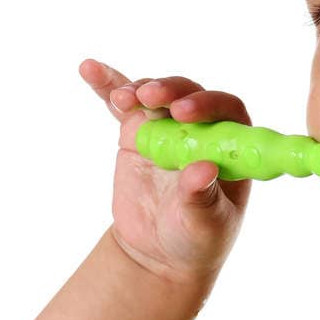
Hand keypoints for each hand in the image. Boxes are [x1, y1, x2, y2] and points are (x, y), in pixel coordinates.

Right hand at [79, 58, 254, 284]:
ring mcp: (167, 128)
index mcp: (230, 147)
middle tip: (152, 98)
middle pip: (189, 95)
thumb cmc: (196, 238)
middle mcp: (201, 130)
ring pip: (155, 97)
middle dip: (171, 91)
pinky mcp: (137, 134)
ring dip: (139, 89)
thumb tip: (204, 170)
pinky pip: (122, 107)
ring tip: (123, 99)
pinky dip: (107, 86)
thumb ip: (203, 198)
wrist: (159, 250)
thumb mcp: (204, 225)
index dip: (208, 105)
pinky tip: (89, 69)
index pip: (227, 112)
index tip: (184, 111)